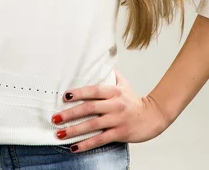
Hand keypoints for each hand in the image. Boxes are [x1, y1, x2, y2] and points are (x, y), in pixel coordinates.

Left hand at [51, 68, 168, 152]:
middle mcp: (115, 105)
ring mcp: (117, 120)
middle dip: (70, 114)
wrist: (152, 117)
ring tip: (59, 133)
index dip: (79, 92)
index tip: (65, 96)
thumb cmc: (134, 100)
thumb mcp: (124, 84)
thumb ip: (111, 74)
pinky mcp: (120, 134)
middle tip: (55, 117)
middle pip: (90, 108)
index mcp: (114, 92)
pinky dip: (86, 144)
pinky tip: (74, 147)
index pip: (94, 91)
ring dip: (74, 130)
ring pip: (93, 125)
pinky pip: (100, 140)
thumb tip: (99, 60)